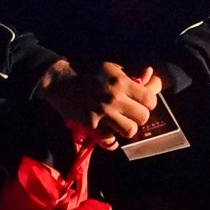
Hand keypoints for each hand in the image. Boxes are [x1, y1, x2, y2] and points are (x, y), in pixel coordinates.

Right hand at [34, 59, 158, 144]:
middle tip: (131, 113)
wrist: (60, 81)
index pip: (150, 99)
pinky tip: (109, 133)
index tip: (142, 102)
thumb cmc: (86, 71)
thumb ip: (131, 74)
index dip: (148, 102)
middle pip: (143, 117)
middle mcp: (114, 98)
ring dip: (127, 128)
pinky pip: (110, 141)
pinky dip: (111, 140)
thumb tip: (150, 73)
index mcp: (121, 82)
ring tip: (120, 123)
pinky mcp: (91, 126)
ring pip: (130, 131)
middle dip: (139, 116)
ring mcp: (103, 114)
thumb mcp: (111, 67)